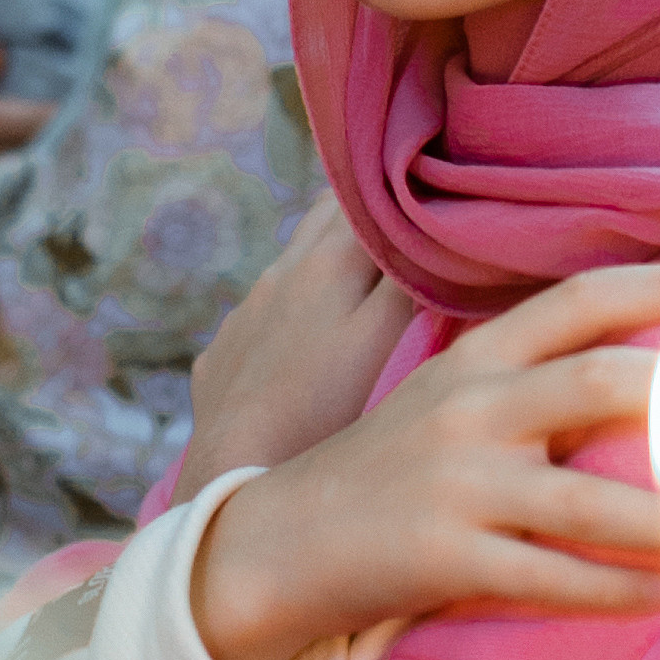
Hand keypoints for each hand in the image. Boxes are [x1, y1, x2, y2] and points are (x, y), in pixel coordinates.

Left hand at [175, 197, 418, 501]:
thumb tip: (435, 235)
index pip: (372, 199)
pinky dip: (290, 311)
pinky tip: (303, 345)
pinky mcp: (224, 350)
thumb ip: (408, 281)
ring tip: (357, 278)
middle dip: (363, 210)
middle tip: (402, 219)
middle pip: (327, 214)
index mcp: (328, 261)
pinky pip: (261, 313)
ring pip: (292, 261)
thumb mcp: (382, 339)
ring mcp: (246, 310)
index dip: (402, 195)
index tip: (430, 195)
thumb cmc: (322, 407)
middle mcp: (280, 272)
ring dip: (325, 258)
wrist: (235, 464)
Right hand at [191, 259, 659, 659]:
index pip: (579, 300)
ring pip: (588, 501)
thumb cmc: (386, 471)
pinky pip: (550, 577)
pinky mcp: (443, 558)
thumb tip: (641, 377)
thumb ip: (525, 379)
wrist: (280, 542)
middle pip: (601, 384)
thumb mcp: (444, 399)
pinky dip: (617, 588)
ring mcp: (456, 486)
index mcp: (475, 360)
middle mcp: (470, 409)